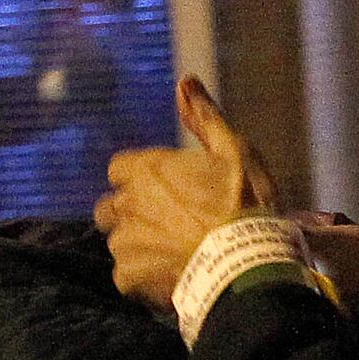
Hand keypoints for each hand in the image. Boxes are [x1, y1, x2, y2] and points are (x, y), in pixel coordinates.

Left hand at [97, 76, 282, 306]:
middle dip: (130, 214)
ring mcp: (124, 243)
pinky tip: (171, 278)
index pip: (119, 169)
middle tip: (168, 226)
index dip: (139, 179)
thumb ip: (204, 117)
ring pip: (119, 243)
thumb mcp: (235, 151)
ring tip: (174, 256)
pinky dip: (144, 279)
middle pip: (109, 208)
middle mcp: (126, 204)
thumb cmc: (246, 205)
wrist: (249, 266)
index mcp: (147, 170)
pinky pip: (126, 278)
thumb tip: (185, 79)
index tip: (165, 191)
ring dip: (138, 246)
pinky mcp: (128, 279)